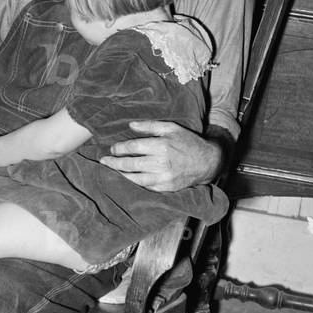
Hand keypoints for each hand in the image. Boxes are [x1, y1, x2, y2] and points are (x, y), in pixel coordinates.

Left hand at [99, 120, 222, 190]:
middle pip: (131, 163)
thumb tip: (131, 125)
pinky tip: (126, 179)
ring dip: (121, 174)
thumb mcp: (171, 128)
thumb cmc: (188, 142)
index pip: (133, 146)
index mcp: (162, 145)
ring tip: (111, 171)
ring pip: (135, 178)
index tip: (112, 149)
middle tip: (104, 161)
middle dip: (115, 162)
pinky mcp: (166, 188)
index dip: (120, 148)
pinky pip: (145, 186)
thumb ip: (150, 126)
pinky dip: (133, 183)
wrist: (207, 162)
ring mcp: (163, 177)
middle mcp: (161, 162)